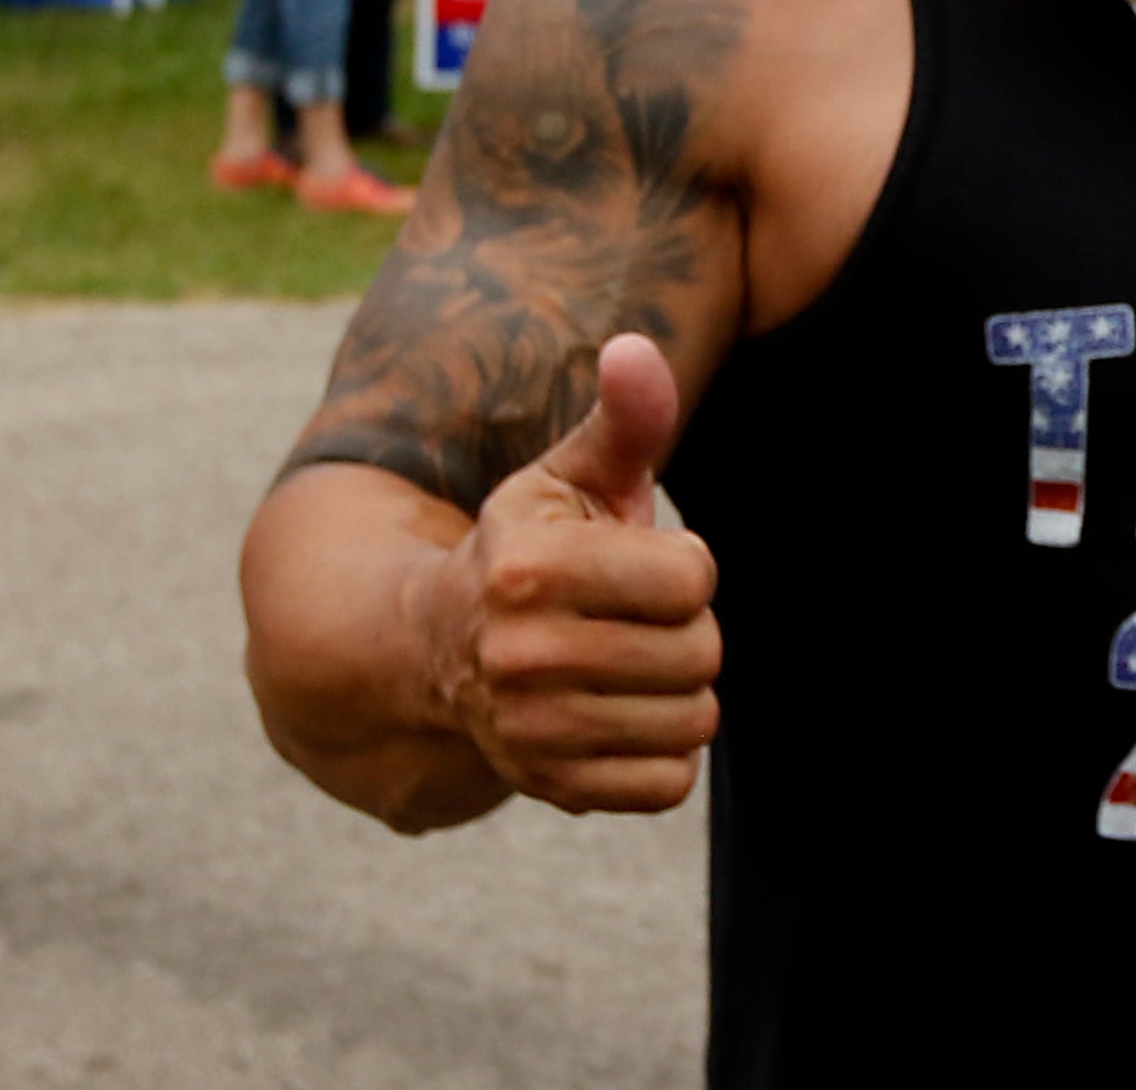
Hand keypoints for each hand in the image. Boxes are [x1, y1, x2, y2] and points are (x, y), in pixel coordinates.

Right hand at [411, 333, 719, 812]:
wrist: (435, 650)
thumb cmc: (531, 548)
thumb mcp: (568, 476)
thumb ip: (624, 419)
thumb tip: (637, 348)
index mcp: (531, 570)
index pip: (694, 578)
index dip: (685, 565)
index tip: (640, 563)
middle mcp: (520, 657)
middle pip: (700, 652)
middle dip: (686, 629)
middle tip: (634, 619)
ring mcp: (530, 731)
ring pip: (694, 720)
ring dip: (678, 690)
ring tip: (627, 663)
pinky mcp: (550, 787)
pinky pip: (669, 784)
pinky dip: (661, 752)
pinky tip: (618, 715)